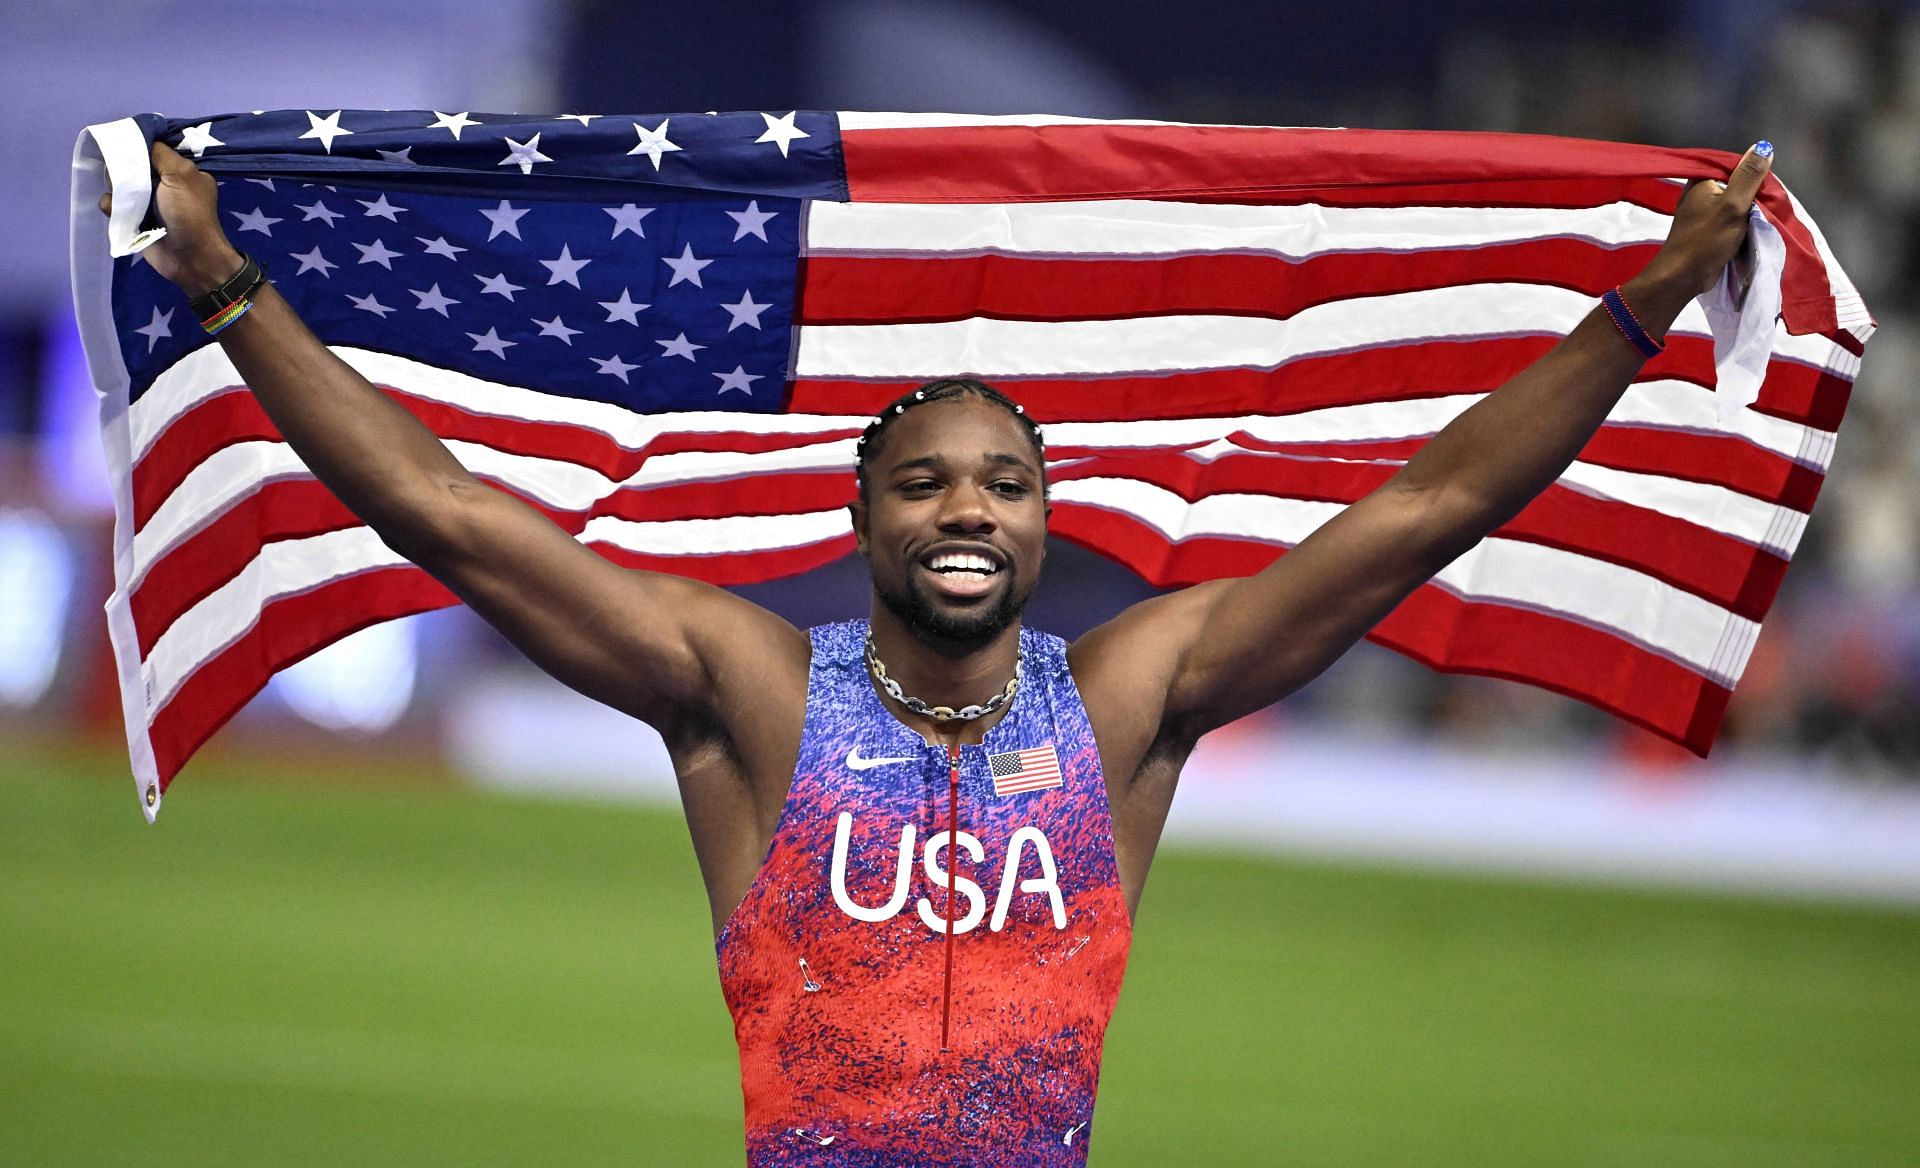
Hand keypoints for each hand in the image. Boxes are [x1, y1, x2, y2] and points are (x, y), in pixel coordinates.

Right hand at [96, 141, 242, 296]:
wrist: (190, 258)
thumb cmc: (190, 214)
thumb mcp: (181, 176)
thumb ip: (160, 154)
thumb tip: (140, 139)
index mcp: (180, 171)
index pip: (153, 148)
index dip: (138, 145)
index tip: (122, 142)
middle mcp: (163, 184)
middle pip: (131, 165)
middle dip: (123, 167)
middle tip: (127, 175)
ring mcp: (147, 202)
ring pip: (118, 183)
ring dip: (117, 187)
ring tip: (126, 197)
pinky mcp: (132, 218)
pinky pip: (112, 204)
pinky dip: (113, 206)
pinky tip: (120, 212)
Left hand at [1638, 141, 1774, 302]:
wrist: (1682, 277)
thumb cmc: (1705, 240)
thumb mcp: (1733, 205)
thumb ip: (1748, 176)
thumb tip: (1763, 147)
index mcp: (1702, 179)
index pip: (1737, 165)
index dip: (1756, 174)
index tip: (1768, 189)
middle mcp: (1701, 191)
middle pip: (1738, 183)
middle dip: (1755, 193)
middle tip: (1769, 204)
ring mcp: (1703, 209)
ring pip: (1737, 201)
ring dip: (1751, 208)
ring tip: (1763, 215)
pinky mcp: (1708, 226)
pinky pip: (1732, 216)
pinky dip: (1743, 220)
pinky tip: (1754, 225)